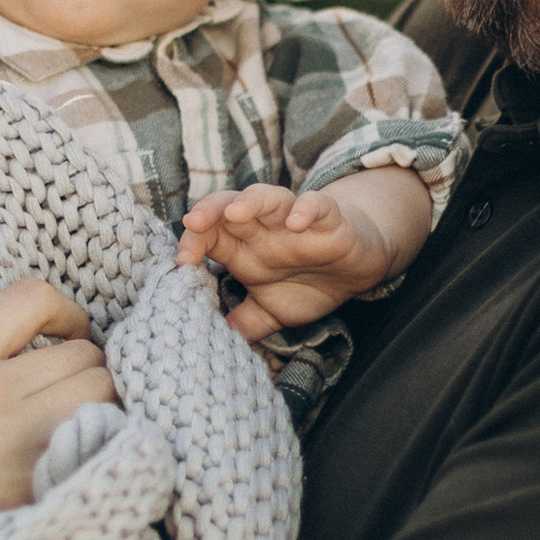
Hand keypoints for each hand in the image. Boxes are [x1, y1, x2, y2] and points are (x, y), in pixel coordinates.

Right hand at [0, 271, 115, 539]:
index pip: (31, 301)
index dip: (61, 311)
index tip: (62, 333)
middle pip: (85, 356)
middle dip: (88, 370)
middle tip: (76, 396)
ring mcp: (13, 450)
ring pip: (102, 402)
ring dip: (103, 412)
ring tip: (85, 435)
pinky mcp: (26, 502)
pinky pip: (96, 461)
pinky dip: (101, 461)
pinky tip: (82, 479)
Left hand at [176, 172, 431, 337]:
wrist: (356, 271)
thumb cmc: (309, 285)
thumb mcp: (272, 312)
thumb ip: (244, 324)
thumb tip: (209, 342)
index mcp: (243, 247)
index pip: (209, 235)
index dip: (192, 242)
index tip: (182, 263)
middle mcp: (263, 228)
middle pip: (228, 207)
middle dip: (209, 211)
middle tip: (193, 222)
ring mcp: (293, 221)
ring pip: (267, 197)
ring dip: (251, 201)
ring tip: (236, 212)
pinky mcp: (329, 219)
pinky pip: (316, 204)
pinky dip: (306, 209)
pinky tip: (296, 222)